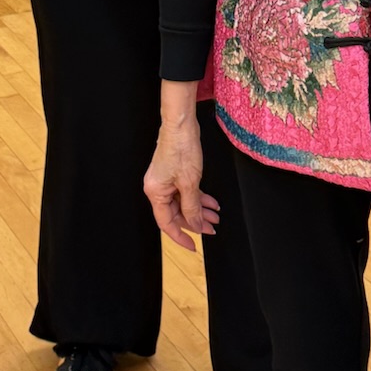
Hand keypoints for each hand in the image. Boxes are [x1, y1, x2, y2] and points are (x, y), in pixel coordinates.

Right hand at [144, 103, 218, 251]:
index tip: (193, 246)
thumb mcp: (189, 183)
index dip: (181, 236)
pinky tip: (212, 202)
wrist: (181, 125)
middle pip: (176, 213)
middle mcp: (158, 189)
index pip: (167, 223)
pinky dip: (198, 197)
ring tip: (216, 216)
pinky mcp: (174, 173)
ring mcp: (166, 181)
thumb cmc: (180, 149)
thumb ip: (192, 207)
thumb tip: (194, 224)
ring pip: (183, 202)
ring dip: (200, 210)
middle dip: (195, 221)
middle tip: (212, 228)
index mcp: (155, 193)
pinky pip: (185, 191)